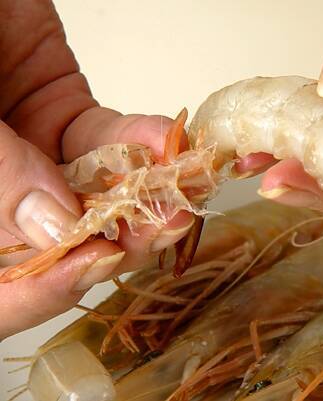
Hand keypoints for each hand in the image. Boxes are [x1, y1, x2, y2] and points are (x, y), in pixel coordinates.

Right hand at [0, 0, 191, 338]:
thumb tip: (58, 232)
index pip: (4, 286)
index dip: (49, 288)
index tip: (99, 262)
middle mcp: (3, 194)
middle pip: (64, 244)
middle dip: (122, 239)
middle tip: (165, 225)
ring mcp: (34, 159)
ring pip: (98, 195)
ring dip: (146, 192)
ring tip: (180, 185)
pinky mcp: (65, 118)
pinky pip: (108, 141)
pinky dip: (139, 142)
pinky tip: (163, 139)